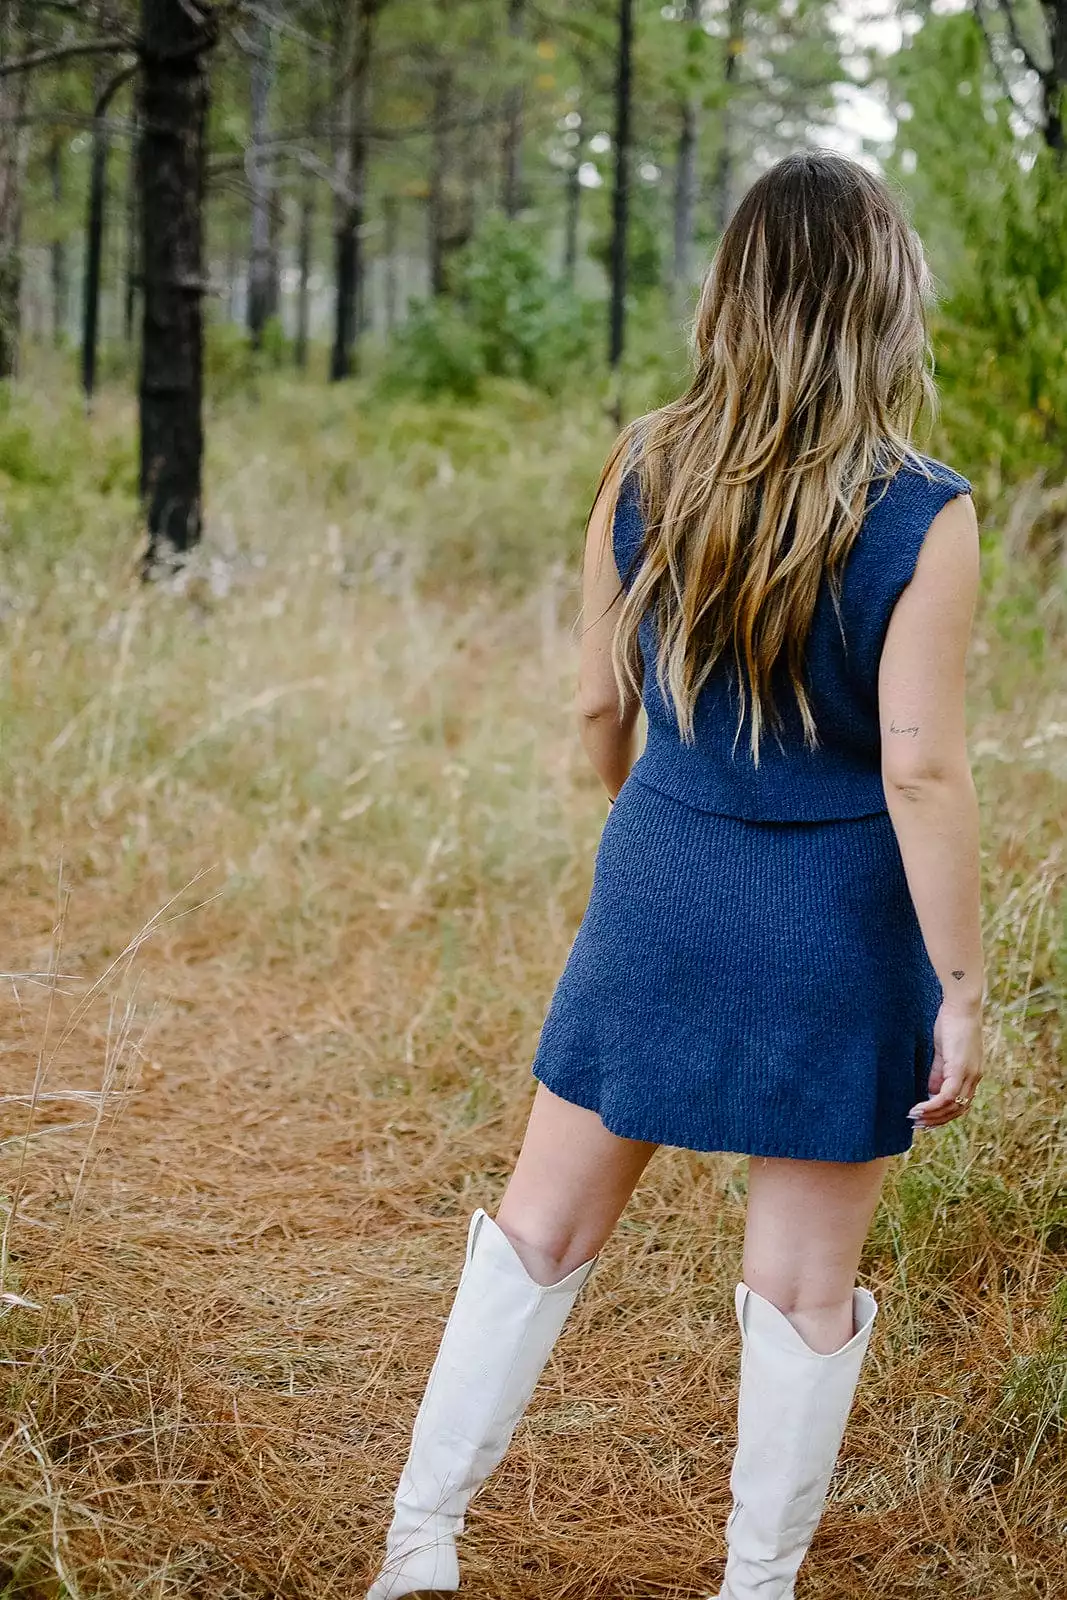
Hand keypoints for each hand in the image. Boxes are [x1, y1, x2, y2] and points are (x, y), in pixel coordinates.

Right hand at [909, 1000, 982, 1128]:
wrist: (961, 1005)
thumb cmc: (951, 1022)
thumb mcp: (943, 1051)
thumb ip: (938, 1071)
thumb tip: (930, 1089)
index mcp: (972, 1073)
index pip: (961, 1103)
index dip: (944, 1115)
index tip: (926, 1119)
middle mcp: (975, 1077)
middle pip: (958, 1110)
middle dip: (936, 1120)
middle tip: (918, 1125)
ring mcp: (970, 1074)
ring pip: (953, 1106)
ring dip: (933, 1116)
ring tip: (914, 1118)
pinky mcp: (961, 1069)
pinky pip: (947, 1096)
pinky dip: (933, 1105)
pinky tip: (919, 1108)